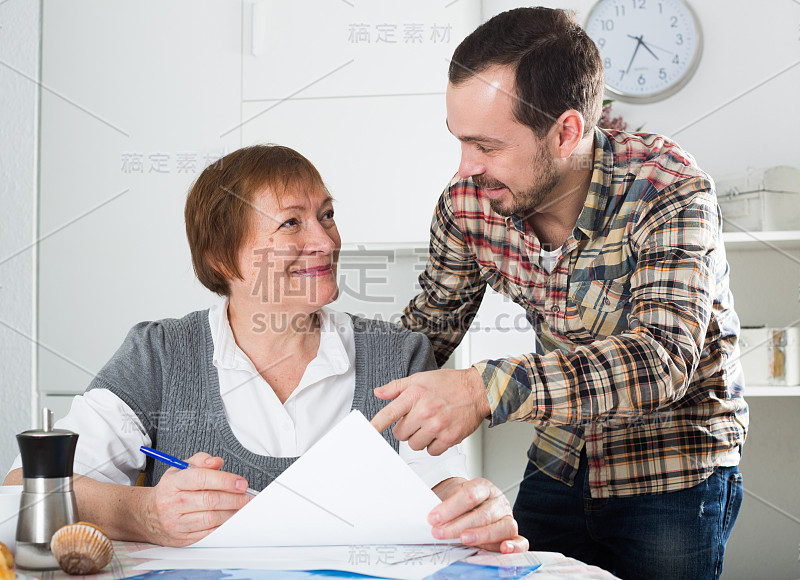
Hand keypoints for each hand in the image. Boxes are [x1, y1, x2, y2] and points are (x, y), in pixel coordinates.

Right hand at [137, 452, 251, 545]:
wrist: (147, 514)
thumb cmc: (169, 490)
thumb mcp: (179, 468)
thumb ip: (201, 461)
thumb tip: (217, 462)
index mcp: (173, 483)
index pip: (202, 478)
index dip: (225, 480)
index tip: (241, 483)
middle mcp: (172, 503)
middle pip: (209, 500)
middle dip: (233, 499)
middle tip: (246, 497)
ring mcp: (175, 523)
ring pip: (210, 519)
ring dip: (231, 514)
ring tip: (241, 508)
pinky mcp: (181, 538)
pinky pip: (206, 534)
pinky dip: (221, 527)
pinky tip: (229, 520)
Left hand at [370, 368, 489, 455]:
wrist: (477, 390)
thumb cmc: (450, 384)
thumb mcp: (420, 378)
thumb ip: (397, 387)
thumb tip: (379, 393)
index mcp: (415, 395)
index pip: (389, 414)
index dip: (375, 425)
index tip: (367, 433)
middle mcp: (425, 411)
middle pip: (400, 434)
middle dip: (407, 429)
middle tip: (418, 419)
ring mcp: (437, 426)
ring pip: (415, 445)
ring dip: (420, 438)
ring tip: (430, 425)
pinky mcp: (449, 438)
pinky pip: (432, 451)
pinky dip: (434, 445)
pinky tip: (440, 432)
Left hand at [430, 478, 527, 552]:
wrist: (470, 503)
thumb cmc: (460, 503)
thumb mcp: (450, 497)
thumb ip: (442, 506)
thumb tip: (429, 518)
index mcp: (483, 487)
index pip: (469, 495)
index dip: (450, 507)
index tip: (432, 518)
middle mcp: (498, 501)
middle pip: (483, 513)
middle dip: (459, 524)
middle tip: (440, 532)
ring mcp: (507, 517)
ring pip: (502, 526)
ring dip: (482, 535)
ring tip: (464, 540)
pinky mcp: (513, 534)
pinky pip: (521, 541)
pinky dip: (514, 546)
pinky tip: (503, 549)